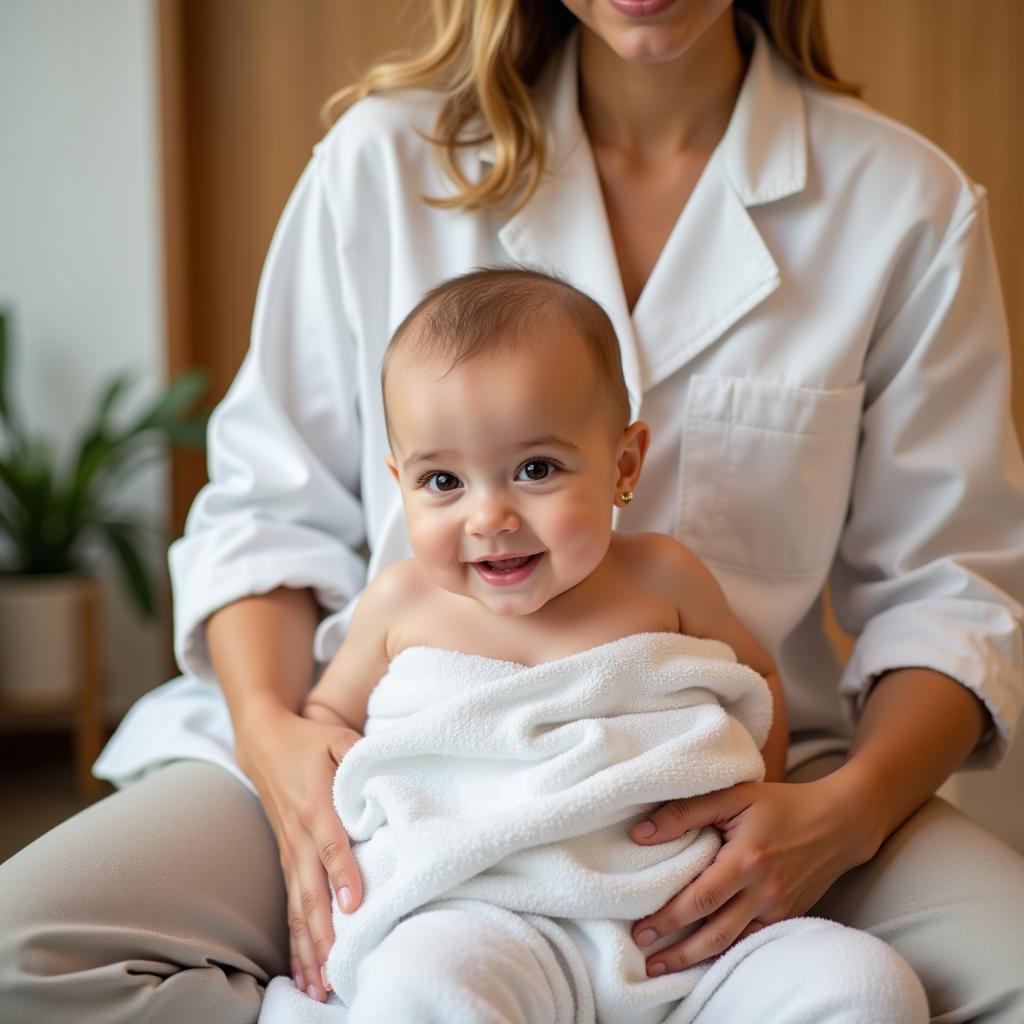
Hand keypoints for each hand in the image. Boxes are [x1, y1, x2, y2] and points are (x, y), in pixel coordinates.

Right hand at [234, 699, 362, 1002]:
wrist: (264, 741)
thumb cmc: (311, 740)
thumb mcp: (339, 737)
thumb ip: (359, 757)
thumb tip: (379, 778)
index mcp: (316, 803)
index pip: (331, 844)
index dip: (343, 873)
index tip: (354, 904)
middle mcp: (300, 834)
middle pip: (311, 890)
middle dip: (324, 933)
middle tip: (339, 970)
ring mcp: (290, 851)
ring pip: (299, 907)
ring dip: (309, 948)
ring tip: (321, 987)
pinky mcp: (286, 859)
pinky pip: (290, 906)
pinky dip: (296, 942)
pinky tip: (304, 973)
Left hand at [629, 772, 879, 975]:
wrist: (837, 823)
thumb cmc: (780, 804)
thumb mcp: (733, 795)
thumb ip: (685, 813)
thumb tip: (640, 835)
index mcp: (747, 859)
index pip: (701, 897)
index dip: (669, 918)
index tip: (640, 929)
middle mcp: (764, 891)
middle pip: (715, 931)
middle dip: (677, 950)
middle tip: (645, 957)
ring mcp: (779, 909)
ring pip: (733, 944)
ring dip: (697, 960)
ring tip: (664, 967)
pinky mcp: (788, 917)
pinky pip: (753, 942)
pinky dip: (727, 954)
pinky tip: (703, 960)